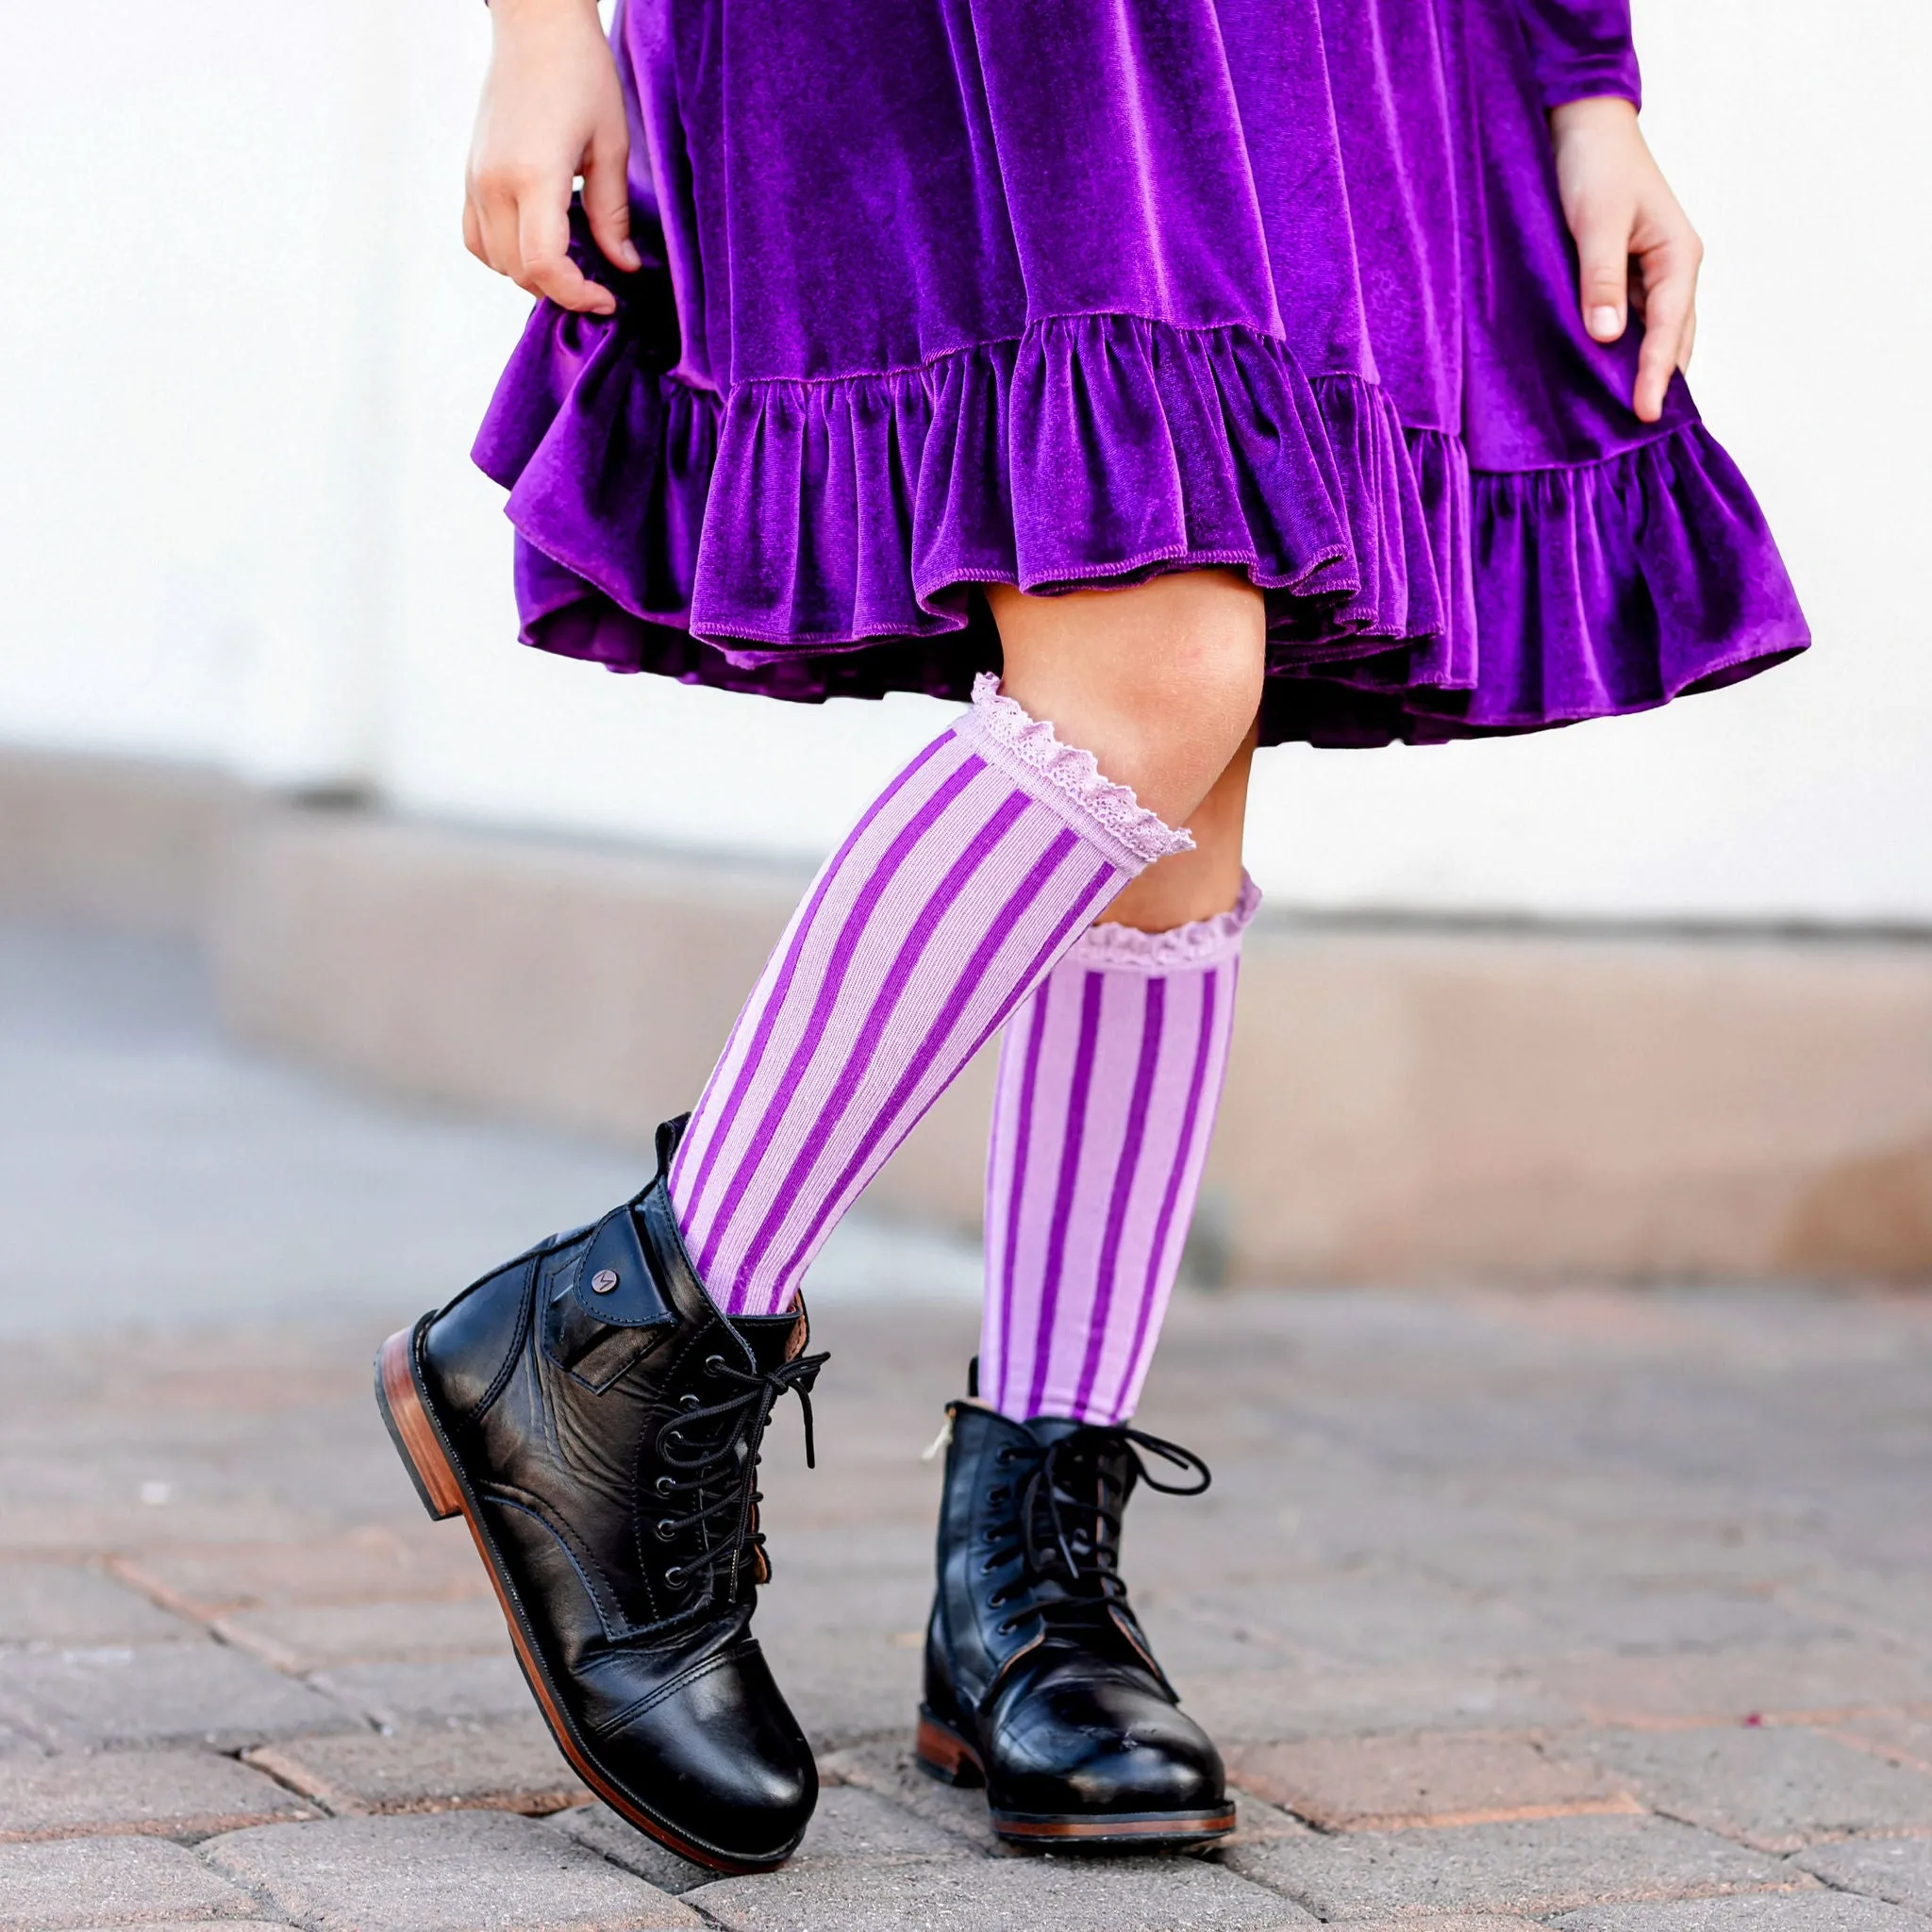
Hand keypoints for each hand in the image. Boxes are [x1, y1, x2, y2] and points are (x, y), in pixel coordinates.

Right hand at [464, 0, 639, 315]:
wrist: (536, 26)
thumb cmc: (581, 74)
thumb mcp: (610, 145)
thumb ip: (613, 214)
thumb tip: (623, 267)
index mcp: (533, 175)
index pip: (544, 264)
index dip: (577, 295)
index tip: (607, 298)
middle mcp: (494, 182)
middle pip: (520, 271)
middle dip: (561, 289)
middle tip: (598, 283)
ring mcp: (475, 179)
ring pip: (496, 261)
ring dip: (533, 275)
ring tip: (571, 264)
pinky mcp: (469, 174)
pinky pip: (477, 237)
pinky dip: (505, 255)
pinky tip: (538, 243)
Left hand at [1549, 97, 1701, 423]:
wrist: (1584, 126)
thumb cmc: (1595, 167)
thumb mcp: (1596, 223)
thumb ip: (1601, 279)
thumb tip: (1609, 336)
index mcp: (1678, 256)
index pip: (1670, 330)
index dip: (1655, 376)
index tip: (1645, 417)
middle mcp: (1673, 269)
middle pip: (1672, 339)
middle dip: (1659, 382)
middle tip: (1639, 436)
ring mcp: (1652, 272)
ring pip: (1653, 334)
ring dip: (1640, 370)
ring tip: (1621, 417)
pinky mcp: (1627, 273)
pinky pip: (1630, 321)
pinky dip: (1621, 350)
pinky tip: (1601, 375)